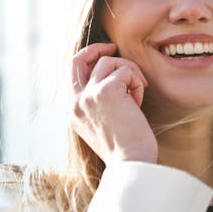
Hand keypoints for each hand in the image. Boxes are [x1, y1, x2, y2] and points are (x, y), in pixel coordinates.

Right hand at [71, 43, 157, 165]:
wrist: (131, 164)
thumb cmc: (126, 150)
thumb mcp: (105, 125)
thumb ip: (100, 104)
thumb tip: (114, 80)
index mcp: (74, 112)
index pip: (73, 74)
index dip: (88, 60)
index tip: (106, 56)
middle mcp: (76, 102)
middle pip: (78, 59)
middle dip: (97, 48)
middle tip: (114, 47)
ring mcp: (89, 96)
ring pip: (109, 62)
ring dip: (129, 73)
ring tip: (137, 95)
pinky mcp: (106, 91)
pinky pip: (126, 71)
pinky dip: (137, 83)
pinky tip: (139, 103)